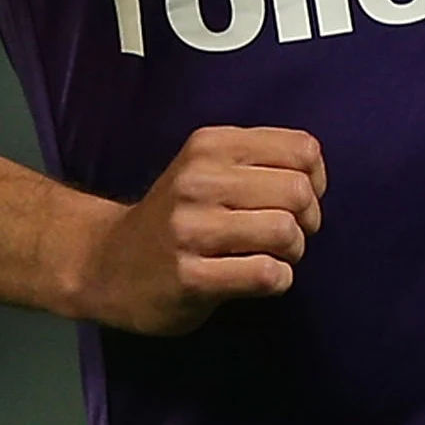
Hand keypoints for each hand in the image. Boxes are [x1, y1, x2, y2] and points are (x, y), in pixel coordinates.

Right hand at [77, 126, 326, 335]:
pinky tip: (258, 280)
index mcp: (210, 145)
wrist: (108, 264)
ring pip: (286, 231)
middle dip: (308, 221)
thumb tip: (317, 178)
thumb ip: (259, 161)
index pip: (303, 149)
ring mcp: (191, 228)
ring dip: (292, 253)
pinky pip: (266, 274)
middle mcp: (198, 180)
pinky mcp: (190, 276)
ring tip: (270, 257)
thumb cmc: (177, 216)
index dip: (315, 181)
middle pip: (299, 191)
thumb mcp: (208, 168)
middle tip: (287, 236)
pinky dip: (277, 280)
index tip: (295, 202)